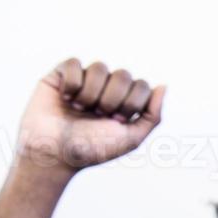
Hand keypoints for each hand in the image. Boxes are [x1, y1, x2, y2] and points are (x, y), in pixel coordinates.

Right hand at [14, 58, 165, 177]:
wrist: (55, 153)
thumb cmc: (92, 149)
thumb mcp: (131, 138)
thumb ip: (152, 115)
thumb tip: (163, 86)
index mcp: (124, 102)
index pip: (141, 85)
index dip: (131, 103)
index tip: (116, 121)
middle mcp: (105, 88)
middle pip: (123, 74)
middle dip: (113, 100)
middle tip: (98, 116)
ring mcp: (84, 80)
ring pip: (100, 67)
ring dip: (91, 94)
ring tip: (79, 110)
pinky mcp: (61, 75)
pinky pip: (75, 63)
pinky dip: (72, 84)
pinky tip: (65, 98)